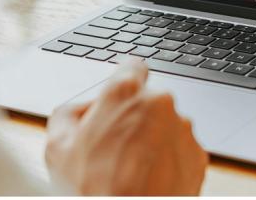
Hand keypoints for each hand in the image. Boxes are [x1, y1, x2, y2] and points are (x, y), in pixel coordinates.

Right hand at [45, 59, 207, 194]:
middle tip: (117, 150)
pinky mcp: (198, 155)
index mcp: (124, 93)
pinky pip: (182, 151)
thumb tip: (84, 109)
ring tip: (133, 172)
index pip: (132, 67)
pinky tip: (151, 181)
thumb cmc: (92, 190)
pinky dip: (170, 163)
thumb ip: (70, 113)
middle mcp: (159, 103)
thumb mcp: (57, 147)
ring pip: (167, 128)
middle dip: (136, 120)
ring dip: (154, 143)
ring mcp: (182, 129)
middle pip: (149, 103)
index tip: (125, 93)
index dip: (126, 80)